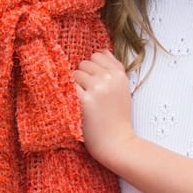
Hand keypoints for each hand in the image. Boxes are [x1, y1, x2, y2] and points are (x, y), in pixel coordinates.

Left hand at [73, 49, 135, 167]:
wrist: (117, 143)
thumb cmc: (117, 118)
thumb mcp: (123, 89)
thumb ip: (114, 68)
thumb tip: (103, 50)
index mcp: (119, 74)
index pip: (97, 56)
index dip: (92, 70)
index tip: (95, 85)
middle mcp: (109, 78)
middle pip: (83, 64)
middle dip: (83, 78)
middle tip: (89, 96)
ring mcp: (97, 88)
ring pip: (75, 74)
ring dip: (75, 86)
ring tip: (84, 102)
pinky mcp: (85, 100)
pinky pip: (69, 86)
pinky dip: (69, 94)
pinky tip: (77, 106)